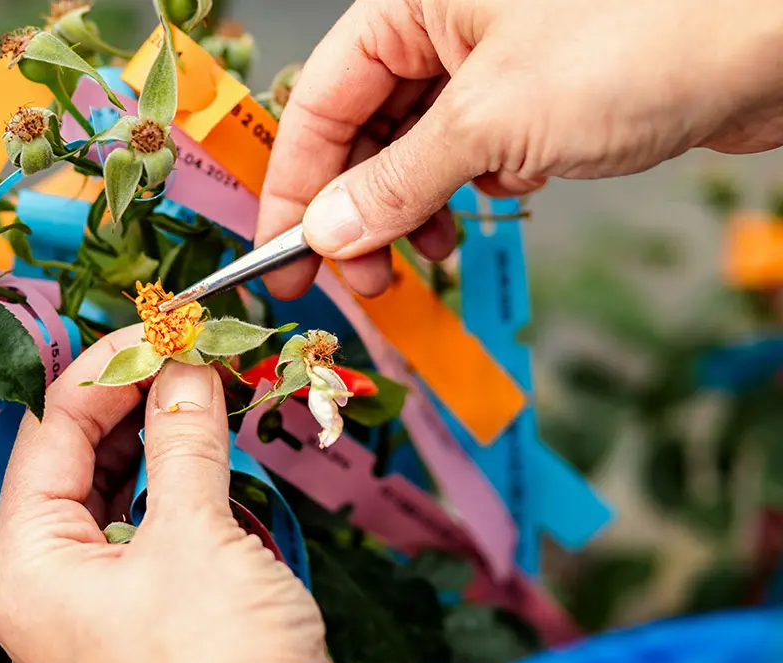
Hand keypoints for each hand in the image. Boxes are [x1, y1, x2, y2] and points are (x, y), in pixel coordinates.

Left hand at [0, 326, 329, 662]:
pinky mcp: (145, 617)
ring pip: (121, 490)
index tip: (169, 328)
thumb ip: (186, 442)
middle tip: (202, 354)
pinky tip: (221, 462)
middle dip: (143, 399)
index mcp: (29, 561)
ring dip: (170, 440)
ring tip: (217, 394)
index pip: (52, 427)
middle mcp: (49, 581)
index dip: (109, 366)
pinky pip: (154, 532)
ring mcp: (96, 603)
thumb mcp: (199, 543)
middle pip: (83, 455)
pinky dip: (188, 491)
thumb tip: (185, 365)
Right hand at [257, 0, 782, 298]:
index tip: (284, 257)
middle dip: (359, 208)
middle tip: (360, 278)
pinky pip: (473, 151)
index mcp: (410, 3)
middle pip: (363, 128)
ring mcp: (493, 59)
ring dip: (415, 208)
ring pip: (417, 147)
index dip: (295, 185)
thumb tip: (331, 231)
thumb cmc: (642, 36)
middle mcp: (443, 25)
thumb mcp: (491, 121)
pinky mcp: (538, 93)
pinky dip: (474, 187)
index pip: (318, 100)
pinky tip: (503, 196)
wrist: (772, 35)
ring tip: (434, 249)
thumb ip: (397, 182)